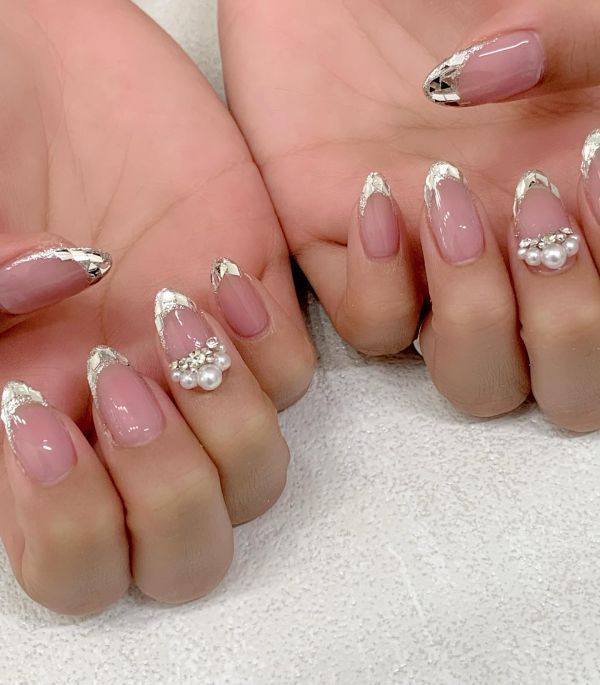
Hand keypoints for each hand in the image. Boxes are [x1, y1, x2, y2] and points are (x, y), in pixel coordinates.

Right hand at [0, 0, 313, 611]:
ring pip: (257, 477)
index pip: (77, 563)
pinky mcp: (254, 302)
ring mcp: (196, 368)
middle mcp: (128, 421)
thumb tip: (61, 310)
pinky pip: (296, 374)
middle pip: (186, 554)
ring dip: (226, 422)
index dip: (67, 526)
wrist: (41, 60)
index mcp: (45, 433)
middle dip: (168, 494)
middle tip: (117, 381)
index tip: (34, 412)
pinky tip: (219, 274)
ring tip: (168, 314)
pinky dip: (266, 343)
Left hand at [220, 0, 599, 427]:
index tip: (589, 159)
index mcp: (581, 216)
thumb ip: (588, 53)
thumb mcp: (572, 5)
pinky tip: (377, 195)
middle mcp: (514, 262)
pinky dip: (381, 283)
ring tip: (451, 202)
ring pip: (471, 381)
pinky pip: (371, 328)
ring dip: (478, 317)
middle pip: (563, 386)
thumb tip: (515, 118)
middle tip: (533, 205)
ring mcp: (433, 269)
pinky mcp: (344, 256)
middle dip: (565, 324)